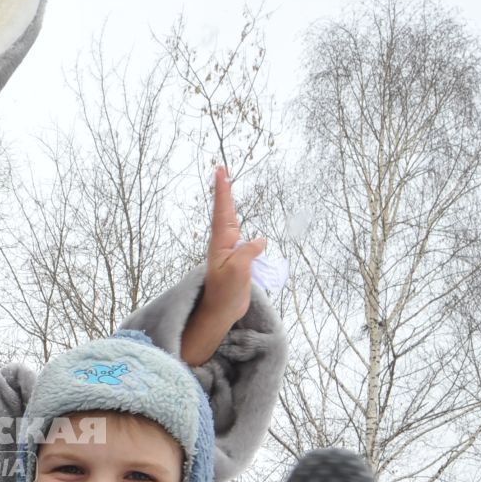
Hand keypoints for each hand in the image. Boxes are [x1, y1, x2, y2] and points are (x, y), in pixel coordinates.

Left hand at [179, 168, 266, 365]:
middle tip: (220, 170)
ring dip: (229, 204)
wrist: (221, 311)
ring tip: (225, 186)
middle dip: (223, 191)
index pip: (222, 211)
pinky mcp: (238, 260)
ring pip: (232, 222)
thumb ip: (248, 252)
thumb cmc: (225, 292)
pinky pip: (243, 238)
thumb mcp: (237, 270)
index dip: (222, 191)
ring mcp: (230, 250)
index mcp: (221, 242)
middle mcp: (224, 242)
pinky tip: (243, 222)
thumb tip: (260, 240)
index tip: (220, 171)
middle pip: (225, 211)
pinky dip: (243, 225)